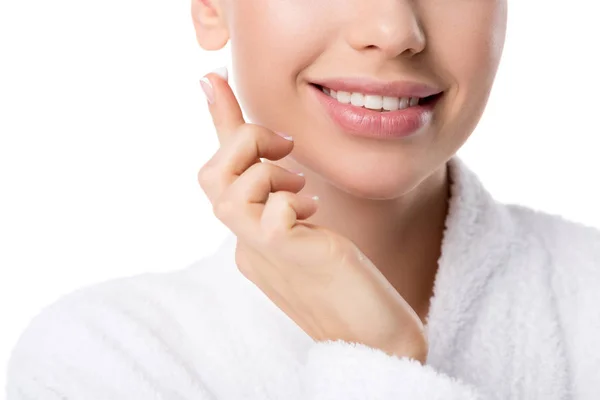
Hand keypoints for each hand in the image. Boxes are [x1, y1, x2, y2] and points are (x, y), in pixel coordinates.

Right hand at [197, 69, 427, 363]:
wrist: (376, 337)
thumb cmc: (349, 283)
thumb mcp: (313, 226)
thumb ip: (290, 190)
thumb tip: (282, 149)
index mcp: (250, 237)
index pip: (218, 175)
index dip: (219, 122)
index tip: (212, 77)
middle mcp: (247, 245)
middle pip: (210, 177)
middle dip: (245, 143)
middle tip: (286, 148)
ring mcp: (262, 254)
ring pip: (228, 192)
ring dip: (268, 171)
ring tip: (303, 189)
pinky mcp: (289, 256)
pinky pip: (268, 213)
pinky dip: (288, 199)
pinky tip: (314, 212)